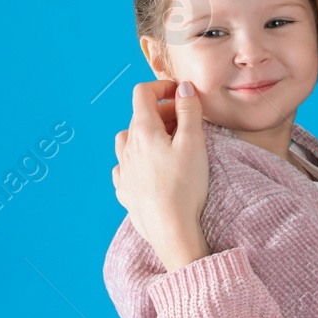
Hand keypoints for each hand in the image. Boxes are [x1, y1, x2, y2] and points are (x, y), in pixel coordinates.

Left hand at [112, 80, 210, 270]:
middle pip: (139, 117)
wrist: (171, 230)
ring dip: (146, 136)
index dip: (161, 87)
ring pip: (127, 140)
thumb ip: (189, 111)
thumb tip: (184, 88)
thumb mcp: (194, 142)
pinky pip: (124, 167)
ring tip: (166, 146)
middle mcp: (127, 147)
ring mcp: (123, 170)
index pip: (143, 93)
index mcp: (143, 130)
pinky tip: (150, 170)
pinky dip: (136, 160)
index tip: (180, 94)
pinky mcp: (124, 190)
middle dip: (162, 113)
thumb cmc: (185, 186)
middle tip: (186, 124)